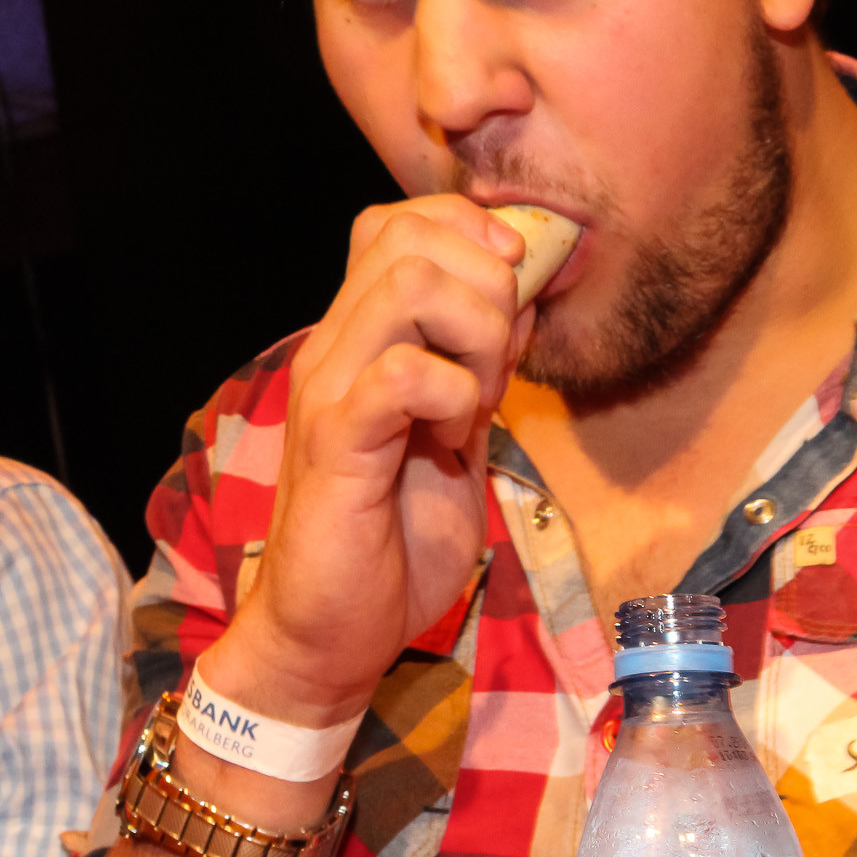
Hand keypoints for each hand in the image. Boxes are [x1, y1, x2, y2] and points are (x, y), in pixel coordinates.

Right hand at [211, 196, 531, 725]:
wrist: (333, 632)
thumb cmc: (393, 539)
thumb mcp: (461, 435)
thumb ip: (485, 366)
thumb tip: (526, 298)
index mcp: (360, 340)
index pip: (396, 224)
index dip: (467, 229)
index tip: (514, 283)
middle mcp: (335, 349)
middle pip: (409, 239)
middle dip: (487, 284)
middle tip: (498, 362)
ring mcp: (329, 390)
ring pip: (409, 287)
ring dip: (473, 332)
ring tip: (477, 397)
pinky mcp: (336, 442)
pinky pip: (403, 374)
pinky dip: (454, 393)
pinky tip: (458, 436)